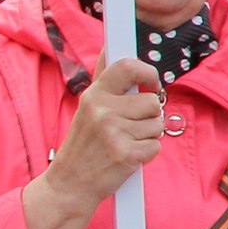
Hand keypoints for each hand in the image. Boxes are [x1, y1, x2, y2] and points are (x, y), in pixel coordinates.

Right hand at [46, 59, 165, 211]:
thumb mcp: (87, 107)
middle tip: (129, 128)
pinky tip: (127, 156)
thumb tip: (109, 45)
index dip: (148, 72)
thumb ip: (104, 80)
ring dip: (148, 135)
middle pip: (152, 102)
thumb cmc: (84, 144)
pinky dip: (146, 154)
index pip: (128, 66)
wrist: (70, 184)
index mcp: (94, 95)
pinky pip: (156, 146)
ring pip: (157, 124)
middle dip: (148, 116)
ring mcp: (114, 133)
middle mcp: (103, 110)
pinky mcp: (126, 154)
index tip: (152, 84)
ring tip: (125, 142)